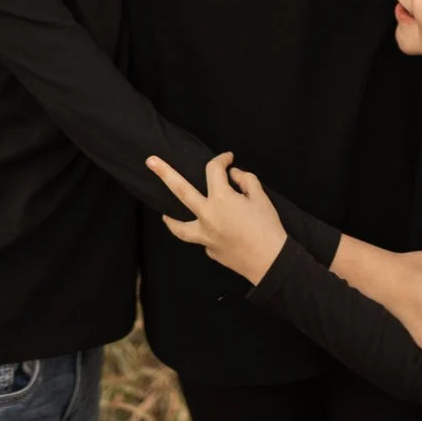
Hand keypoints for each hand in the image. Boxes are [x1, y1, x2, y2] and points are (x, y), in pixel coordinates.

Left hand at [145, 152, 287, 284]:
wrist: (270, 262)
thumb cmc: (268, 228)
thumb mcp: (261, 197)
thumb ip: (246, 180)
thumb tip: (233, 175)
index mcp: (221, 199)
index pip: (214, 170)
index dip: (221, 159)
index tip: (228, 158)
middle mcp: (207, 216)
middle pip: (180, 190)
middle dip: (164, 173)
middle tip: (150, 161)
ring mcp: (205, 236)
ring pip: (179, 227)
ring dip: (170, 219)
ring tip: (164, 214)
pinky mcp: (210, 251)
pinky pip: (201, 239)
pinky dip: (203, 233)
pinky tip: (210, 232)